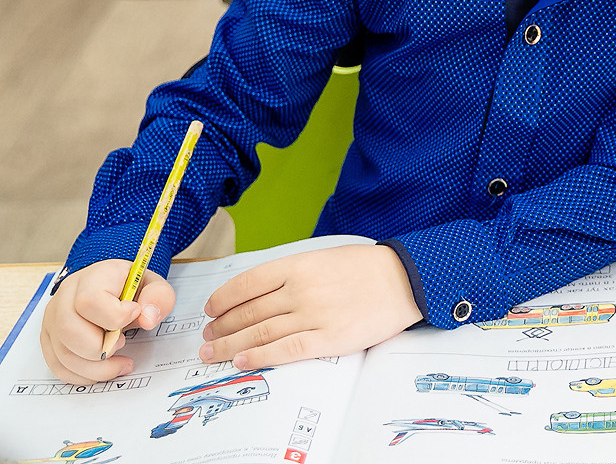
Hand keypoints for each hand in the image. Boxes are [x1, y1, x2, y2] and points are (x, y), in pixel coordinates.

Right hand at [39, 257, 175, 385]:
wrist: (110, 287)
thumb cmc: (129, 287)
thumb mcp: (152, 284)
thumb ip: (158, 297)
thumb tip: (148, 318)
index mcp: (91, 279)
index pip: (89, 300)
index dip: (114, 315)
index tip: (134, 314)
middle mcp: (64, 299)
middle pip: (69, 330)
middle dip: (101, 347)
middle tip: (123, 342)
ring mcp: (52, 321)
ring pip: (62, 354)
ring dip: (96, 367)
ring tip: (120, 361)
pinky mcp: (50, 341)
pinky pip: (59, 367)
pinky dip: (84, 375)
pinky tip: (105, 369)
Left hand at [200, 244, 420, 368]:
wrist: (405, 280)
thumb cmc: (366, 268)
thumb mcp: (325, 257)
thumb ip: (292, 273)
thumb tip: (257, 293)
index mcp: (299, 266)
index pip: (247, 283)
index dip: (222, 298)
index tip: (210, 309)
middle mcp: (301, 290)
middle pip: (248, 312)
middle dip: (221, 326)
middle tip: (208, 335)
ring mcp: (314, 316)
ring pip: (259, 334)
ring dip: (230, 345)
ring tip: (213, 352)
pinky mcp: (328, 339)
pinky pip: (285, 350)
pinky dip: (259, 357)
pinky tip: (242, 361)